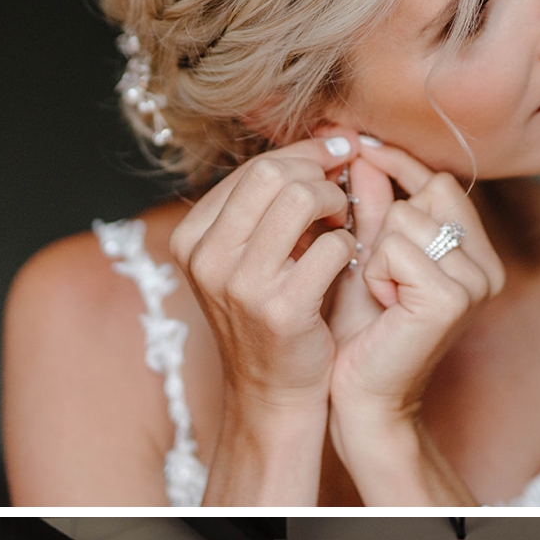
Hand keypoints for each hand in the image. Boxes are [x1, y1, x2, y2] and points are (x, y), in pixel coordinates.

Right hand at [168, 136, 360, 420]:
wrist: (271, 393)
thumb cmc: (268, 318)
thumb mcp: (245, 258)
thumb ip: (263, 207)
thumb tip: (317, 147)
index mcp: (191, 239)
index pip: (253, 169)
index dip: (304, 154)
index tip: (337, 151)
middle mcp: (207, 258)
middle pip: (273, 174)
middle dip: (318, 172)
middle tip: (342, 189)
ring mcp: (241, 284)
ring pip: (301, 198)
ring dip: (335, 203)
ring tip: (342, 222)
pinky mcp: (282, 309)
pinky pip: (332, 245)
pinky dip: (349, 246)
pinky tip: (347, 260)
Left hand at [326, 143, 503, 493]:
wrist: (362, 397)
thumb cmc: (362, 334)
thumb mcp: (368, 258)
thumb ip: (375, 208)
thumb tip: (364, 152)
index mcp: (476, 255)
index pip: (442, 182)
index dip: (400, 164)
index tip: (360, 149)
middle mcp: (486, 267)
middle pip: (430, 192)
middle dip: (387, 222)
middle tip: (376, 272)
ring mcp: (475, 283)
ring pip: (409, 217)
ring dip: (377, 252)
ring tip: (380, 293)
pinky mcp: (451, 299)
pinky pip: (397, 248)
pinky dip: (376, 272)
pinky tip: (383, 305)